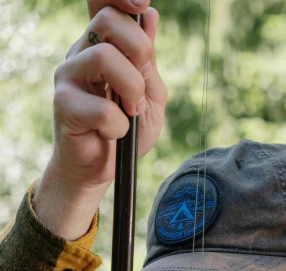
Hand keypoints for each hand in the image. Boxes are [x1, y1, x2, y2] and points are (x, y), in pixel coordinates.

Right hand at [33, 0, 166, 237]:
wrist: (101, 170)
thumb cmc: (125, 132)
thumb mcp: (149, 96)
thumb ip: (149, 62)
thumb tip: (151, 17)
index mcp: (104, 45)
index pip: (104, 3)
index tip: (143, 4)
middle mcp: (82, 52)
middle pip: (108, 20)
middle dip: (139, 49)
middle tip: (141, 85)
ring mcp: (68, 76)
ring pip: (104, 58)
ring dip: (131, 89)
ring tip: (132, 112)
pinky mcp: (63, 105)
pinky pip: (102, 108)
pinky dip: (119, 126)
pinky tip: (115, 134)